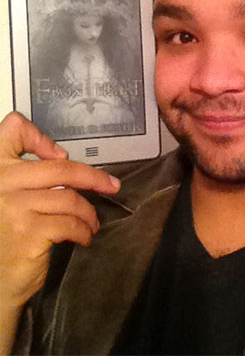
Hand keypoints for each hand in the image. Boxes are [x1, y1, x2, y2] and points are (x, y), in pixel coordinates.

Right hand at [0, 112, 120, 308]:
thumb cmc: (5, 236)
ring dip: (88, 212)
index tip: (60, 155)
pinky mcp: (29, 231)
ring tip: (91, 222)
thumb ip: (28, 176)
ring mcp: (14, 207)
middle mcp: (2, 183)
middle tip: (111, 185)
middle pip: (60, 168)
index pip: (13, 130)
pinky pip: (70, 223)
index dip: (40, 137)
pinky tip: (83, 236)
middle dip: (93, 177)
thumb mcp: (8, 198)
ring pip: (70, 198)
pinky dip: (83, 230)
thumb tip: (63, 158)